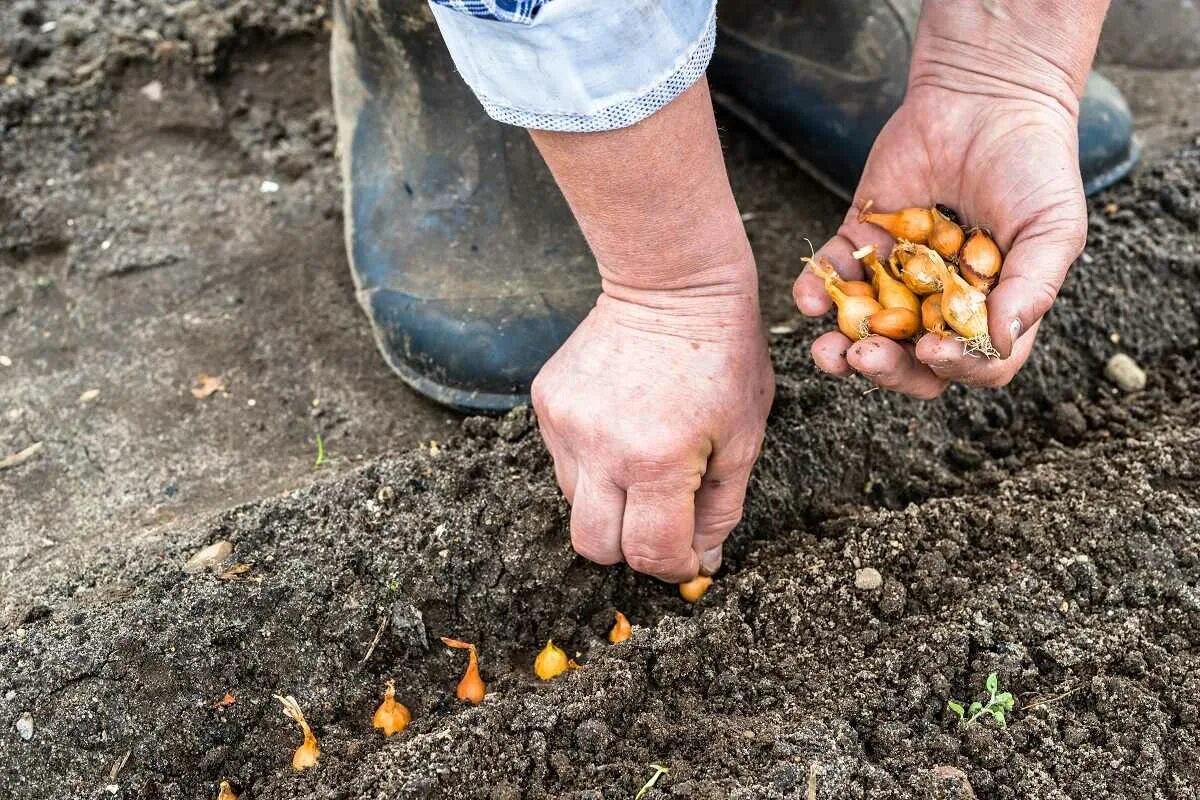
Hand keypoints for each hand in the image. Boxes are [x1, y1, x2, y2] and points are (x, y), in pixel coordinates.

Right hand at [532, 286, 772, 581]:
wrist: (671, 282)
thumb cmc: (723, 356)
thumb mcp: (744, 438)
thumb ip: (721, 510)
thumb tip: (700, 562)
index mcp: (659, 460)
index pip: (649, 553)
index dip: (673, 567)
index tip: (688, 556)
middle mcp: (602, 447)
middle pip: (595, 547)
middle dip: (630, 549)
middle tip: (662, 522)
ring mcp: (566, 423)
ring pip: (576, 505)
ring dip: (611, 502)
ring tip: (646, 457)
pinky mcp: (545, 402)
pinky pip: (563, 461)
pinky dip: (593, 463)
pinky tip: (622, 426)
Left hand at [795, 61, 1089, 396]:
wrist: (988, 97)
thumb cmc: (1035, 165)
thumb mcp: (1053, 227)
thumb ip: (1032, 286)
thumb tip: (1001, 339)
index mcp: (991, 310)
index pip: (973, 362)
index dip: (954, 367)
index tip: (934, 352)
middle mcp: (941, 302)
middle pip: (911, 360)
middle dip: (886, 368)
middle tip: (866, 357)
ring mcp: (898, 274)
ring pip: (864, 329)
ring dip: (841, 348)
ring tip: (828, 351)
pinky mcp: (861, 240)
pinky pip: (833, 276)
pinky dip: (815, 291)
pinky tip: (808, 299)